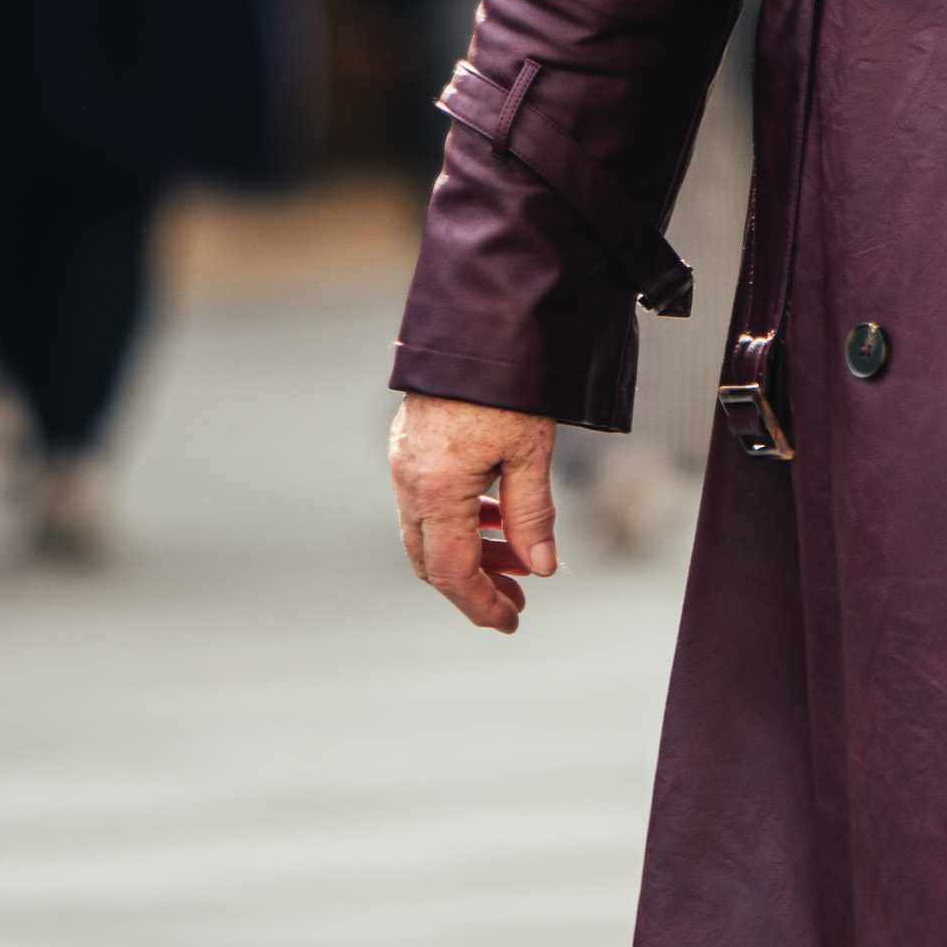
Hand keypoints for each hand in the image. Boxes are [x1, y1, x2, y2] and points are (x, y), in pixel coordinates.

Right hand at [390, 393, 558, 632]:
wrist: (477, 324)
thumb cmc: (508, 385)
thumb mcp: (531, 454)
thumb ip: (533, 516)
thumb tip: (542, 568)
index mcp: (437, 489)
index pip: (452, 570)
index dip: (481, 604)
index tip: (509, 622)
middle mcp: (410, 480)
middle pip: (432, 558)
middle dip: (475, 585)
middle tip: (517, 603)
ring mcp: (404, 462)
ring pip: (430, 531)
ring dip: (473, 552)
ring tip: (520, 561)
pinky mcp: (409, 446)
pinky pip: (429, 501)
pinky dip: (463, 520)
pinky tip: (499, 518)